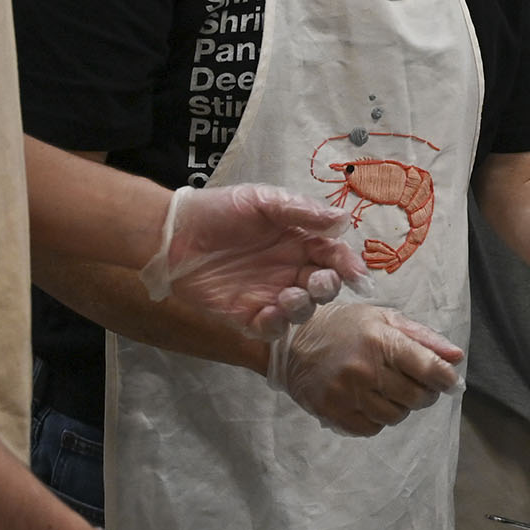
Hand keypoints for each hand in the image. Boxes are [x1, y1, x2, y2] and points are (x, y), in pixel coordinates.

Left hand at [142, 184, 367, 337]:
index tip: (356, 274)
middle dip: (329, 287)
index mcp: (299, 242)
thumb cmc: (219, 211)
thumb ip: (302, 212)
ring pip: (303, 310)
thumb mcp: (263, 201)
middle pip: (324, 286)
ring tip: (290, 294)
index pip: (333, 256)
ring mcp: (270, 294)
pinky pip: (270, 328)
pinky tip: (270, 311)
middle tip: (319, 281)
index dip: (349, 265)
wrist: (173, 232)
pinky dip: (277, 324)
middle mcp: (290, 270)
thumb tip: (343, 219)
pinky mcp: (246, 315)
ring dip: (304, 305)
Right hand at [267, 302, 463, 436]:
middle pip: (416, 397)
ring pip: (395, 416)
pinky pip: (371, 428)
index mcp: (380, 341)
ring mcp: (346, 393)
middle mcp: (363, 369)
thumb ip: (424, 338)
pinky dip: (378, 419)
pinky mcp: (332, 412)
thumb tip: (456, 357)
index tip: (449, 381)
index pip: (428, 368)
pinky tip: (370, 401)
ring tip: (390, 391)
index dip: (445, 379)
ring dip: (401, 407)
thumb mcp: (385, 320)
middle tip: (419, 385)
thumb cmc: (346, 328)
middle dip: (425, 394)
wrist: (293, 342)